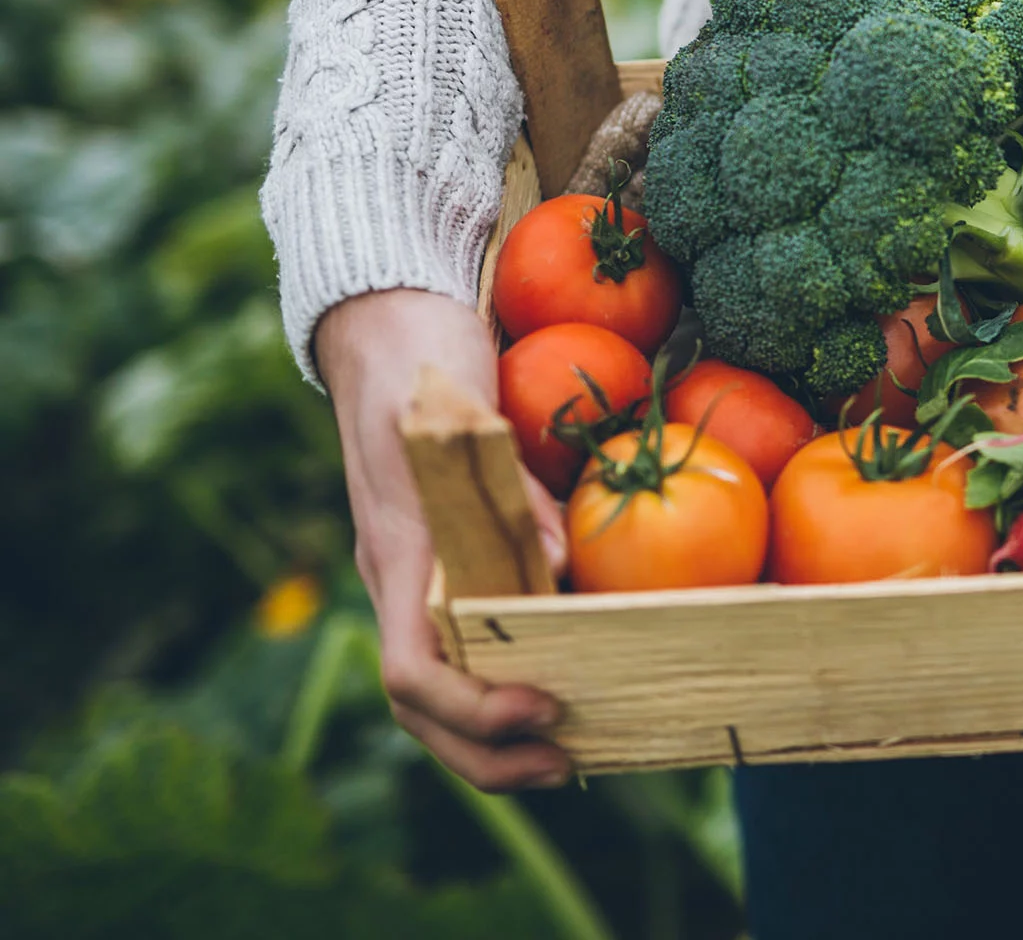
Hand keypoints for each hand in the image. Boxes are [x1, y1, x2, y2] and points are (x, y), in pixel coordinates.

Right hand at [317, 288, 571, 789]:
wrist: (388, 317)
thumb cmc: (424, 357)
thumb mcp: (464, 409)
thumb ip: (506, 485)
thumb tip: (560, 566)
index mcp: (399, 554)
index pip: (412, 672)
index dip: (473, 710)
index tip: (542, 707)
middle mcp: (402, 580)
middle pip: (424, 710)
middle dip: (490, 754)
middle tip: (570, 765)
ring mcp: (419, 575)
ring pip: (443, 690)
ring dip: (498, 737)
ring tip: (575, 752)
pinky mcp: (447, 560)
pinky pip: (467, 645)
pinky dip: (508, 682)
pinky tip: (570, 683)